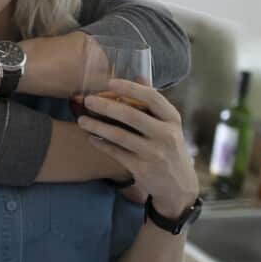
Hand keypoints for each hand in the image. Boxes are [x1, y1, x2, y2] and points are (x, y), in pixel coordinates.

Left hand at [77, 79, 198, 217]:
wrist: (179, 185)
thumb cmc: (169, 147)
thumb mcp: (169, 125)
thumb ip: (153, 103)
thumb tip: (140, 75)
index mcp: (172, 119)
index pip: (152, 97)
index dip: (130, 88)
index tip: (110, 82)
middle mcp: (166, 135)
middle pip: (132, 115)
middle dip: (106, 106)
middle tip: (88, 100)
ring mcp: (154, 153)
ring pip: (119, 136)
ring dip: (97, 126)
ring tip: (81, 120)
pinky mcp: (142, 168)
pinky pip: (116, 153)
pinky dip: (101, 144)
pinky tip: (90, 137)